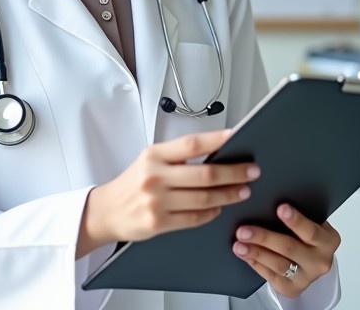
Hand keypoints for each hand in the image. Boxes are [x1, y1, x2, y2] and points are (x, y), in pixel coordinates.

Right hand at [78, 130, 259, 255]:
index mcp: (154, 155)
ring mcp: (156, 201)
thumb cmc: (133, 183)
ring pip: (204, 198)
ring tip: (242, 191)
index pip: (191, 144)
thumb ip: (177, 157)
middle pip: (205, 173)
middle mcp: (155, 176)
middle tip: (252, 172)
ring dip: (228, 195)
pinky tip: (219, 208)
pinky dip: (211, 213)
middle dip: (234, 172)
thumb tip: (217, 152)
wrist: (107, 210)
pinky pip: (194, 218)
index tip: (236, 137)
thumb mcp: (150, 161)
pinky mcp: (158, 223)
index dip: (216, 139)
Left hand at [232, 203, 339, 297]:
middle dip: (264, 238)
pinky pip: (271, 276)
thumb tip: (268, 200)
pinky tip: (245, 255)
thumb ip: (298, 215)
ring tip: (238, 245)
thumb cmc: (307, 235)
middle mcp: (320, 261)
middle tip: (243, 230)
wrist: (313, 261)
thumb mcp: (311, 223)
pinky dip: (256, 264)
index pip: (310, 230)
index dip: (295, 220)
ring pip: (278, 264)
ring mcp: (306, 277)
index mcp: (328, 240)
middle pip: (289, 248)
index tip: (280, 208)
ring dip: (256, 253)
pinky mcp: (292, 288)